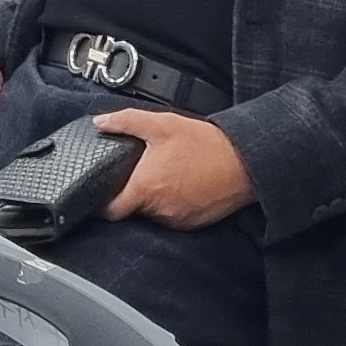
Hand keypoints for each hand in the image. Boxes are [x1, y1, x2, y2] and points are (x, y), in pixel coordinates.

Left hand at [94, 109, 251, 226]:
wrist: (244, 162)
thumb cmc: (204, 144)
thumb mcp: (162, 125)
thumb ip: (126, 122)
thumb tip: (100, 123)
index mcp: (145, 188)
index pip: (110, 210)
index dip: (104, 201)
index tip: (106, 189)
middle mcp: (158, 209)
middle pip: (133, 209)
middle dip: (135, 192)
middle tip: (146, 170)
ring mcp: (177, 219)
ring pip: (154, 213)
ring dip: (156, 198)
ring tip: (168, 175)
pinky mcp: (194, 223)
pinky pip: (174, 217)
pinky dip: (174, 204)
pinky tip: (184, 185)